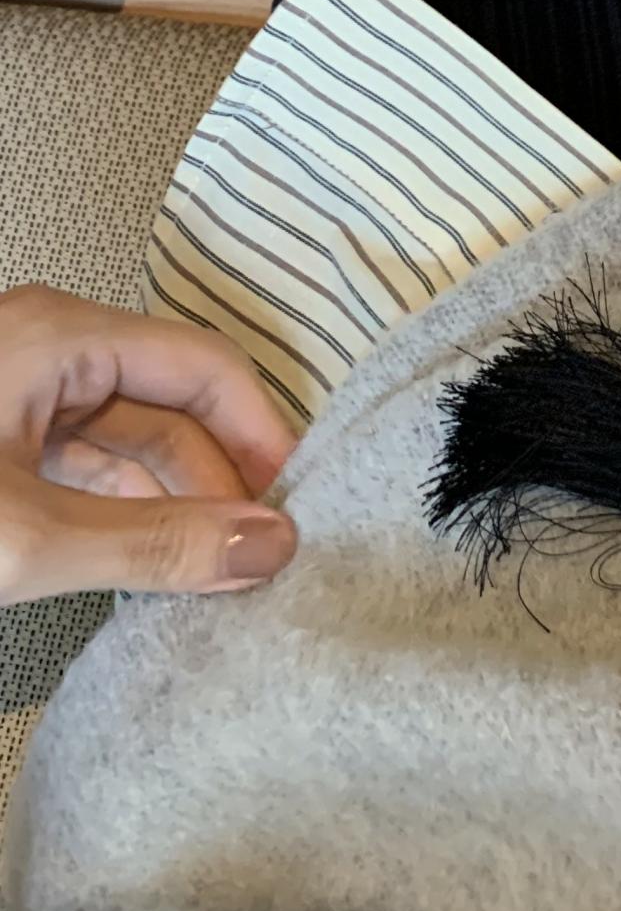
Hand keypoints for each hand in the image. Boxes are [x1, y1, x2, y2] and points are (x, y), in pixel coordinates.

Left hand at [0, 286, 297, 602]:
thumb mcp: (27, 539)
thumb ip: (152, 544)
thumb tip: (276, 546)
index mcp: (61, 336)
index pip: (204, 367)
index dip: (259, 436)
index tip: (300, 511)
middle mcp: (51, 349)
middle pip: (170, 406)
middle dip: (220, 482)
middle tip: (264, 561)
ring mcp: (19, 397)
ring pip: (128, 443)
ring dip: (176, 504)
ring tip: (223, 574)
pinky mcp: (0, 445)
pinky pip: (86, 468)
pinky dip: (123, 514)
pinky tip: (158, 565)